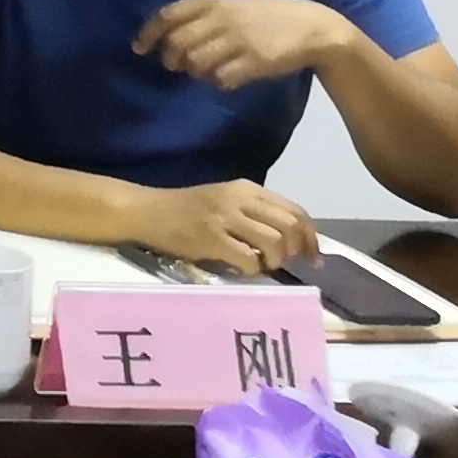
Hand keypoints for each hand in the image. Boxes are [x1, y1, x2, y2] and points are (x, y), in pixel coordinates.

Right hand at [130, 177, 319, 274]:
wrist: (148, 211)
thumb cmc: (188, 211)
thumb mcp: (226, 202)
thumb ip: (256, 214)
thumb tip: (293, 241)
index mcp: (246, 189)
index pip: (294, 210)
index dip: (309, 236)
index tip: (310, 256)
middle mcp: (238, 199)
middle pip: (289, 225)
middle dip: (296, 250)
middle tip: (288, 263)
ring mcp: (224, 218)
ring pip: (274, 241)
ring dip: (276, 260)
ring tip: (263, 265)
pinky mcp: (210, 238)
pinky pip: (248, 258)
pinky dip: (253, 268)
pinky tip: (243, 268)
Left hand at [138, 0, 348, 91]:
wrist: (312, 27)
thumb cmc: (266, 15)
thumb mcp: (232, 4)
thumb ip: (201, 15)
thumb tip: (167, 36)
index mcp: (213, 0)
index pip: (168, 15)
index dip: (149, 33)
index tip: (138, 49)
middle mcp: (222, 17)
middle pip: (177, 43)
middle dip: (171, 58)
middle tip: (176, 66)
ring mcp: (239, 39)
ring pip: (196, 63)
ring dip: (195, 72)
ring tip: (206, 71)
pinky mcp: (255, 61)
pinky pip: (221, 78)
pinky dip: (219, 82)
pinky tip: (228, 77)